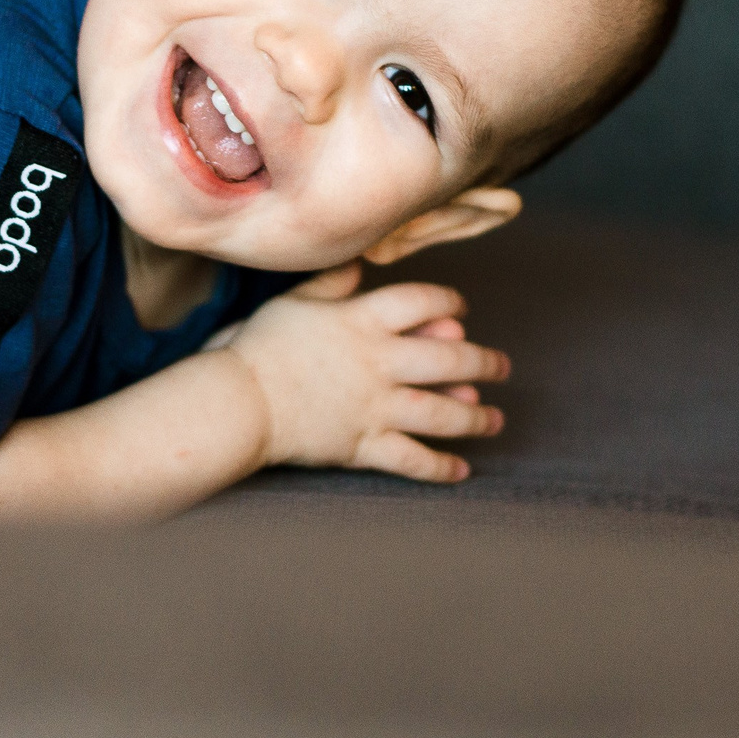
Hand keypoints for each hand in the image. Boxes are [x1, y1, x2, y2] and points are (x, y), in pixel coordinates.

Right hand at [226, 263, 509, 483]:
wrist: (236, 400)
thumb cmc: (259, 346)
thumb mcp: (295, 301)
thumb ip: (332, 282)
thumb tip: (360, 266)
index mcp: (363, 319)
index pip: (423, 302)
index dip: (449, 303)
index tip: (461, 311)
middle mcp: (379, 362)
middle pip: (448, 359)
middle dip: (482, 362)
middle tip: (502, 367)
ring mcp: (375, 406)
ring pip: (442, 412)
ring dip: (475, 417)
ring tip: (495, 421)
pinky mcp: (363, 444)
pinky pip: (411, 459)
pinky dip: (439, 468)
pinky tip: (461, 471)